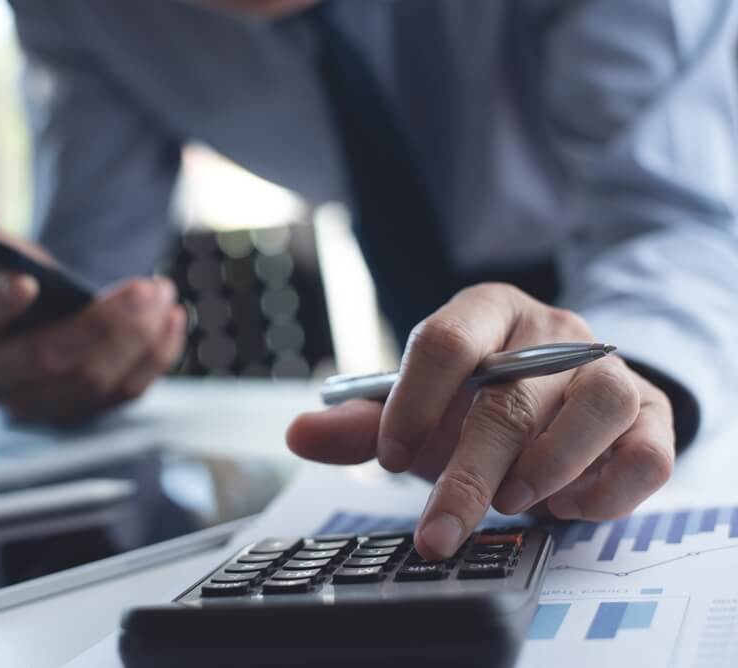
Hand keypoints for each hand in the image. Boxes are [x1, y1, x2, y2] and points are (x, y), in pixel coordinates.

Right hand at [0, 264, 185, 423]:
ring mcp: (34, 400)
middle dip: (104, 325)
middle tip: (148, 288)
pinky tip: (173, 321)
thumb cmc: (1, 270)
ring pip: (91, 382)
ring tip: (164, 294)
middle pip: (47, 359)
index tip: (28, 281)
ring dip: (138, 339)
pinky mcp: (76, 410)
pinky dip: (154, 358)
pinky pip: (122, 394)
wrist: (31, 309)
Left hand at [287, 283, 673, 559]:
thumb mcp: (420, 407)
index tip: (387, 460)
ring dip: (548, 467)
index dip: (413, 403)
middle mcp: (552, 329)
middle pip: (512, 396)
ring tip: (513, 502)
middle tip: (438, 532)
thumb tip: (297, 434)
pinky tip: (568, 506)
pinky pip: (647, 451)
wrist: (562, 392)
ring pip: (595, 408)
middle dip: (468, 473)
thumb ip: (363, 423)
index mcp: (486, 310)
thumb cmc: (479, 398)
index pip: (446, 341)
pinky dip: (608, 489)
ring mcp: (608, 367)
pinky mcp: (651, 413)